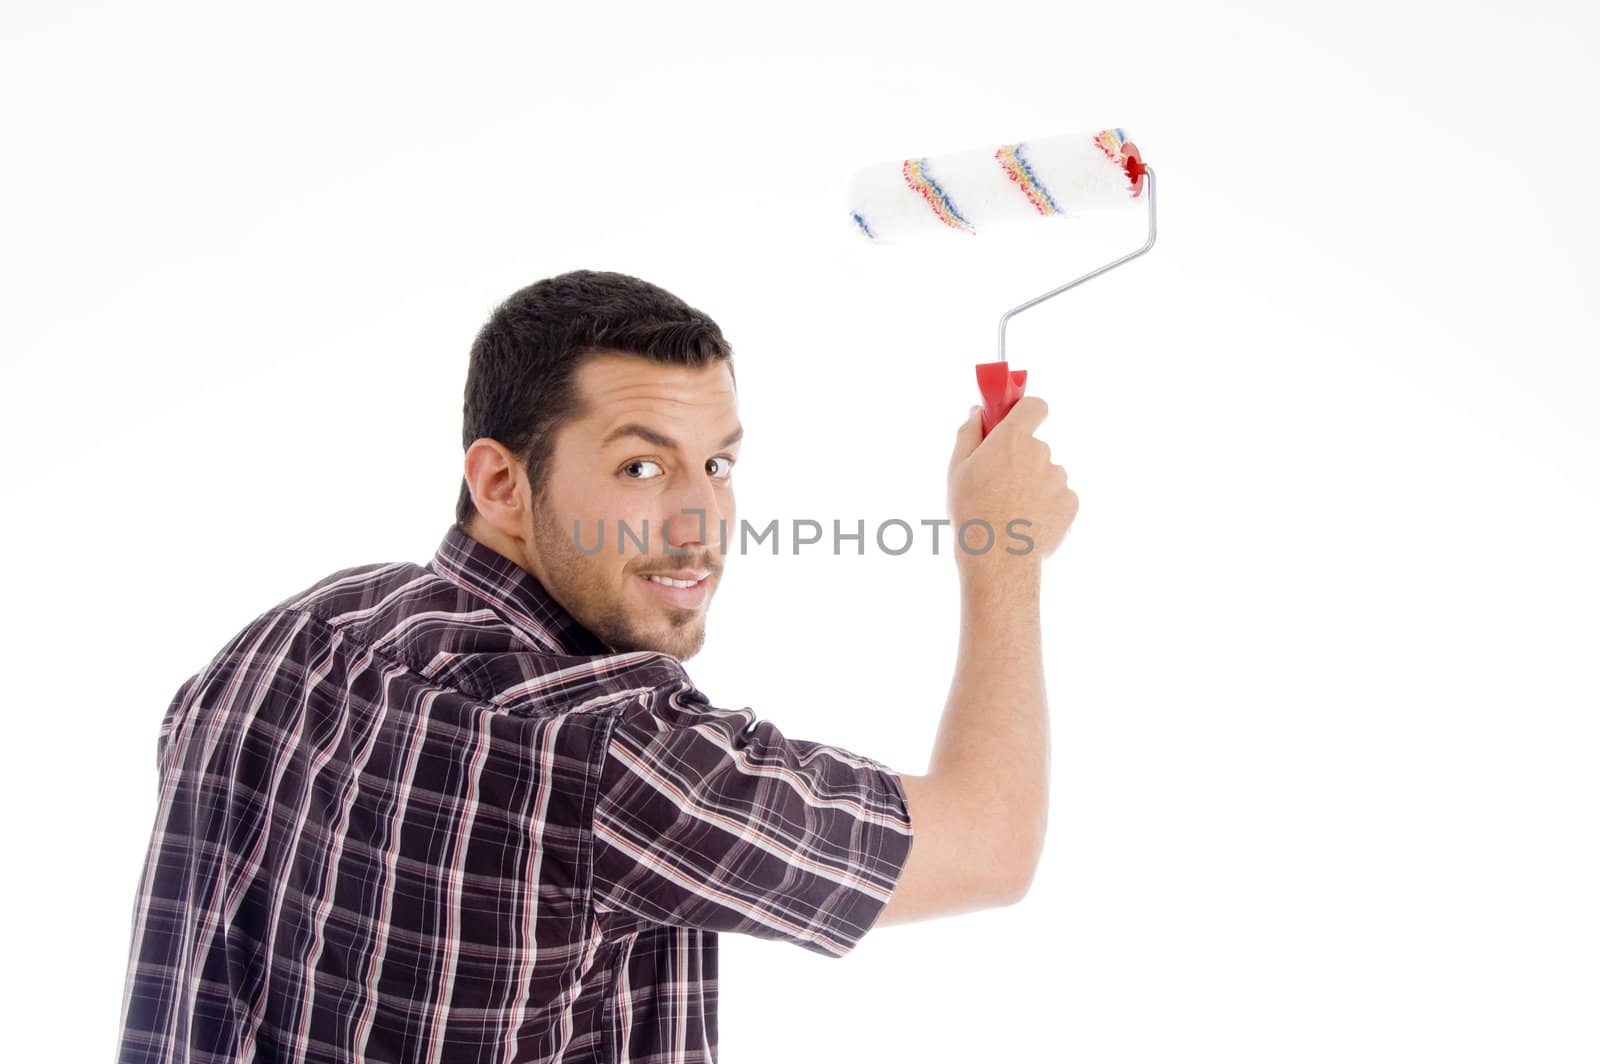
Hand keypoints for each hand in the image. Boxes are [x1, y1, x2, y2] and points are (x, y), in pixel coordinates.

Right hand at [947, 398, 1077, 568]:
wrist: (998, 559)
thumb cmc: (972, 513)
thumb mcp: (957, 469)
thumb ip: (969, 433)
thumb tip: (978, 412)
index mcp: (1012, 439)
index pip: (1034, 406)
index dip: (1026, 411)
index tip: (1016, 421)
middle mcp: (1040, 452)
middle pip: (1034, 447)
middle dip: (1020, 460)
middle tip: (998, 486)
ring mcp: (1058, 478)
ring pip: (1046, 474)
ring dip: (1032, 486)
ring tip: (1011, 512)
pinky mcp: (1070, 502)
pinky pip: (1058, 497)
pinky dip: (1046, 506)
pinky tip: (1027, 523)